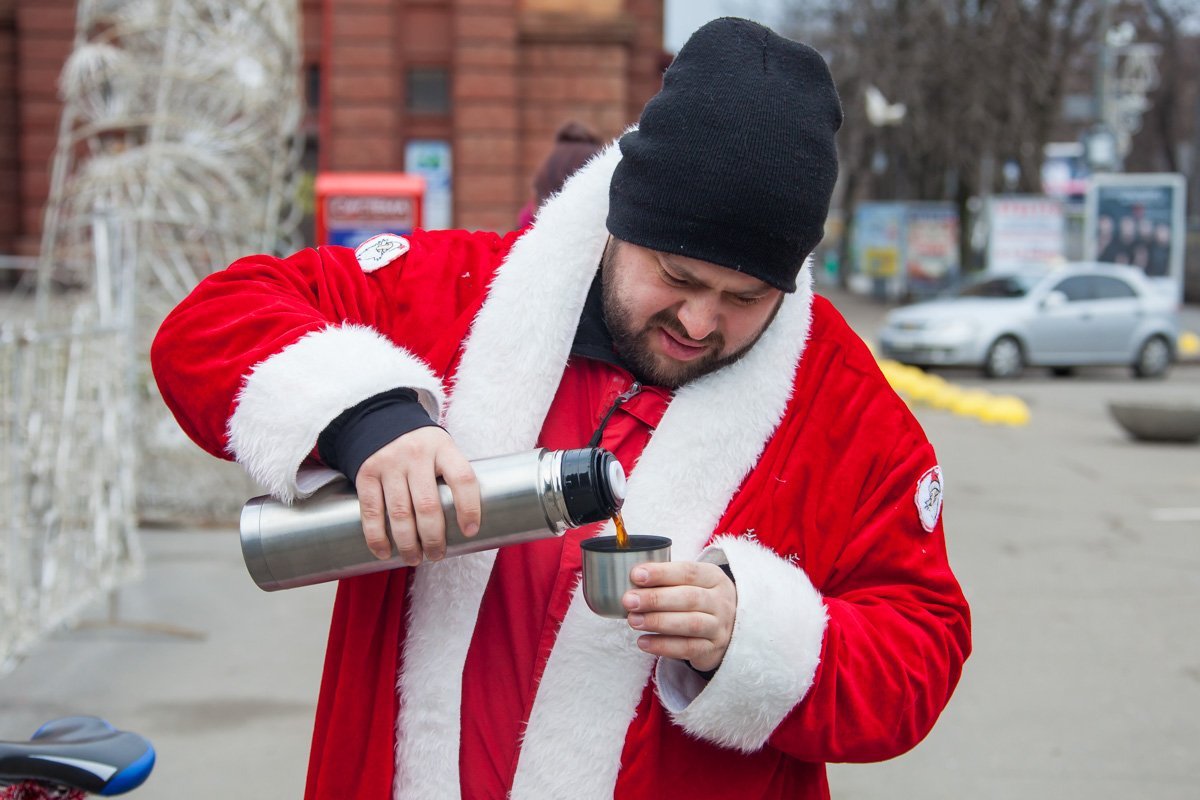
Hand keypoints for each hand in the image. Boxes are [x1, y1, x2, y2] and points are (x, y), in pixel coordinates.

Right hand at [354, 427, 479, 564]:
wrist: (382, 421)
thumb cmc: (422, 448)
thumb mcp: (443, 450)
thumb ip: (452, 478)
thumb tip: (466, 528)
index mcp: (443, 449)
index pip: (462, 478)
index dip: (469, 508)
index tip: (470, 532)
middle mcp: (416, 454)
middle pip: (428, 504)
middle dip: (433, 538)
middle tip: (437, 555)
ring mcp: (389, 463)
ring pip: (400, 512)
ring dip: (407, 543)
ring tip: (414, 558)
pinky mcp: (366, 473)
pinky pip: (371, 511)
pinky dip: (377, 537)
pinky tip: (384, 552)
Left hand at [622, 561, 736, 672]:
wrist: (730, 629)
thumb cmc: (699, 600)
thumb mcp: (693, 583)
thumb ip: (668, 580)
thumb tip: (632, 580)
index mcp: (713, 577)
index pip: (688, 572)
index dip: (661, 573)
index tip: (636, 575)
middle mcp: (720, 601)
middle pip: (689, 598)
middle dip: (655, 599)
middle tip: (629, 601)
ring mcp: (718, 627)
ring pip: (690, 624)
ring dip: (658, 622)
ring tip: (633, 621)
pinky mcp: (712, 649)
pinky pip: (687, 648)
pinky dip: (663, 646)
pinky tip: (643, 642)